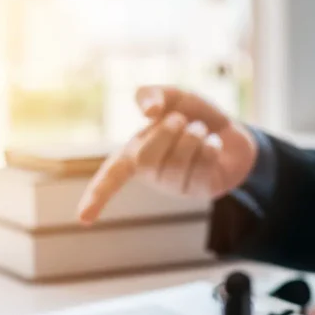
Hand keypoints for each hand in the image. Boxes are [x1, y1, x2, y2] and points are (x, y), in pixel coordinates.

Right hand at [77, 86, 257, 223]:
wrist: (232, 131)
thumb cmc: (194, 116)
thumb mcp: (173, 97)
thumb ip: (153, 95)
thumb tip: (148, 113)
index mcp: (134, 153)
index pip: (110, 176)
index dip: (96, 195)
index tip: (82, 220)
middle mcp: (151, 174)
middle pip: (145, 160)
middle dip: (165, 132)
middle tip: (180, 119)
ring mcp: (175, 186)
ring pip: (177, 163)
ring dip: (193, 136)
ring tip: (200, 130)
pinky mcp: (199, 191)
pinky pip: (200, 169)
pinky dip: (210, 147)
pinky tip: (214, 143)